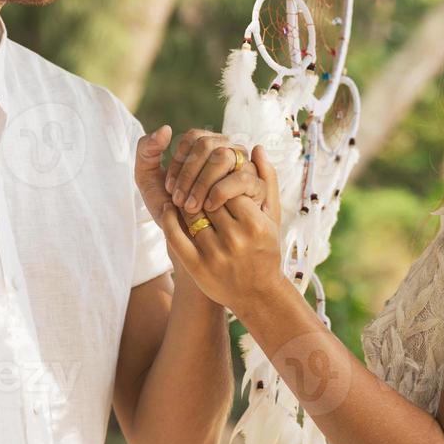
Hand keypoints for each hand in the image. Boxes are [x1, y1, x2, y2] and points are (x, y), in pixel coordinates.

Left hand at [156, 145, 286, 311]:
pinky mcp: (197, 267)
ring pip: (191, 215)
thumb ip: (268, 180)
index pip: (228, 187)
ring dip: (185, 203)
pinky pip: (175, 234)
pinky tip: (171, 209)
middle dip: (201, 190)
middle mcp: (236, 238)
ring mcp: (215, 254)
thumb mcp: (274, 217)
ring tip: (186, 198)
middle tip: (196, 186)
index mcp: (255, 224)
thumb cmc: (267, 250)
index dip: (219, 182)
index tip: (215, 180)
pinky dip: (170, 218)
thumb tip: (256, 148)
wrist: (257, 295)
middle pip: (208, 199)